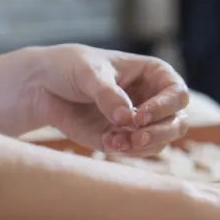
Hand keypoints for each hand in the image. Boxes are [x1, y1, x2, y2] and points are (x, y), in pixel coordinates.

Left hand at [24, 45, 189, 155]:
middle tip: (137, 138)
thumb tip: (127, 118)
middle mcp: (152, 99)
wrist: (42, 86)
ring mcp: (138, 122)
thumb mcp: (89, 73)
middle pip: (177, 122)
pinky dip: (125, 151)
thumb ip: (108, 95)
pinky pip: (135, 152)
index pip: (177, 94)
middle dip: (160, 133)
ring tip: (115, 141)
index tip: (139, 116)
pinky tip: (107, 142)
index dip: (165, 107)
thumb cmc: (71, 67)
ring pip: (160, 142)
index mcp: (153, 75)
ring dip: (141, 146)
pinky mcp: (122, 139)